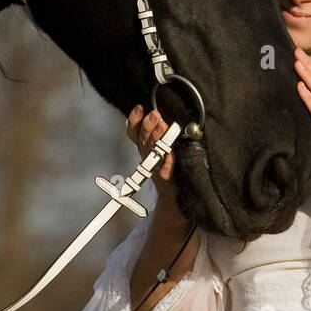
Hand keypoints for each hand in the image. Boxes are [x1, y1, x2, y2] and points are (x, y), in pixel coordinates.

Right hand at [124, 104, 186, 223]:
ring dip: (156, 140)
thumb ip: (159, 135)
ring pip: (152, 153)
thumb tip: (160, 116)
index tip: (139, 108)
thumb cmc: (172, 173)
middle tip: (155, 115)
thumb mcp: (162, 151)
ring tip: (163, 127)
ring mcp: (156, 170)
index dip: (135, 121)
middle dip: (148, 127)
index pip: (135, 133)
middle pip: (144, 141)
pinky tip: (170, 155)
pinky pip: (165, 171)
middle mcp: (148, 159)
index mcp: (146, 149)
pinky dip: (167, 163)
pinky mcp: (167, 182)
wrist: (175, 202)